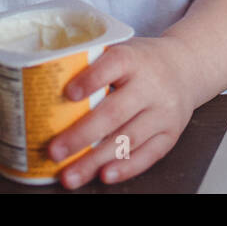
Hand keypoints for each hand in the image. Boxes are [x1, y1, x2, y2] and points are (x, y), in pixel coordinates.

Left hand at [46, 36, 195, 187]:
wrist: (186, 67)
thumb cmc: (142, 62)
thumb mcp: (122, 50)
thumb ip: (91, 65)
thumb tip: (40, 88)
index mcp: (134, 58)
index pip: (114, 64)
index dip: (91, 79)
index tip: (67, 94)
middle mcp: (151, 85)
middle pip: (115, 112)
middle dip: (82, 135)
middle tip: (54, 151)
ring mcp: (163, 111)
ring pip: (128, 139)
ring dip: (96, 160)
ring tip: (70, 175)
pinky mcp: (171, 133)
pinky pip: (148, 154)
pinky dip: (126, 167)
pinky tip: (105, 175)